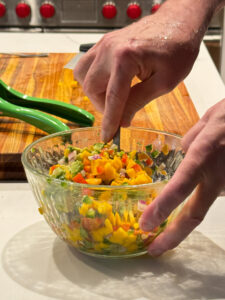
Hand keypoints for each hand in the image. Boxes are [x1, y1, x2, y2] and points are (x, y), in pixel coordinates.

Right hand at [74, 10, 200, 141]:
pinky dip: (94, 78)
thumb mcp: (164, 82)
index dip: (109, 121)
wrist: (179, 22)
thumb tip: (122, 121)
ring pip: (83, 75)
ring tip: (114, 97)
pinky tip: (110, 83)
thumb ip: (138, 101)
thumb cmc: (178, 49)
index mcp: (125, 58)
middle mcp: (109, 49)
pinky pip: (87, 64)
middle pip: (91, 87)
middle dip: (103, 106)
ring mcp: (104, 44)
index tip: (107, 137)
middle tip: (120, 112)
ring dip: (95, 92)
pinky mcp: (105, 43)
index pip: (112, 98)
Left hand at [139, 98, 224, 255]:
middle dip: (172, 235)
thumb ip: (190, 144)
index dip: (161, 209)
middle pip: (194, 215)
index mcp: (203, 157)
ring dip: (188, 207)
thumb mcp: (205, 123)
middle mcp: (218, 177)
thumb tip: (182, 158)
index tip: (145, 226)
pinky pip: (218, 192)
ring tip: (176, 199)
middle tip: (154, 249)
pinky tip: (209, 174)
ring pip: (206, 202)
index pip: (179, 189)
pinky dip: (207, 190)